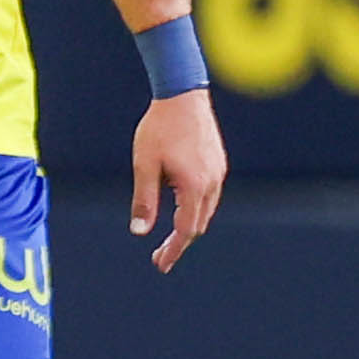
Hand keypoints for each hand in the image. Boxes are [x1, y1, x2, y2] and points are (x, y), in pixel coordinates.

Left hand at [130, 91, 226, 273]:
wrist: (182, 94)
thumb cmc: (159, 128)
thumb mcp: (144, 165)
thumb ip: (144, 200)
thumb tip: (140, 231)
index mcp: (195, 186)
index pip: (186, 230)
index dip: (173, 250)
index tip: (160, 264)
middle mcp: (212, 182)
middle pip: (198, 224)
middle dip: (180, 242)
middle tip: (159, 255)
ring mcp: (218, 172)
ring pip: (205, 210)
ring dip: (188, 224)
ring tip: (167, 233)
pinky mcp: (217, 163)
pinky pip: (208, 194)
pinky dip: (194, 207)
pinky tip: (179, 203)